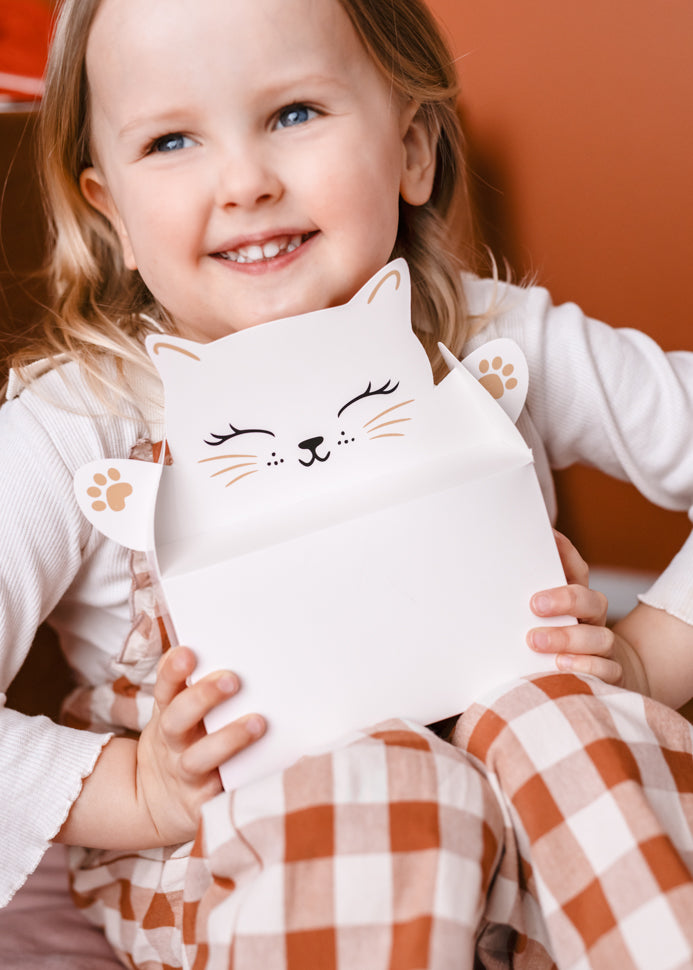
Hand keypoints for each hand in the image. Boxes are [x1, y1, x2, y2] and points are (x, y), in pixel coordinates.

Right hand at [135, 646, 264, 844]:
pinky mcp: (200, 806)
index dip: (172, 672)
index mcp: (168, 716)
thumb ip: (196, 689)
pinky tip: (264, 773)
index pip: (165, 689)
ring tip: (258, 723)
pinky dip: (236, 787)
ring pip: (199, 759)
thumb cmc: (182, 744)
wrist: (154, 804)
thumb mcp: (178, 716)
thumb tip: (238, 649)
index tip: (187, 653)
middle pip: (177, 719)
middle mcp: (172, 745)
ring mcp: (185, 776)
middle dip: (202, 698)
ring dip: (227, 740)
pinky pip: (217, 798)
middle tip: (232, 680)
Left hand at [526, 530, 646, 689]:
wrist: (595, 677)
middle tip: (534, 605)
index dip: (565, 552)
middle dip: (565, 599)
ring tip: (535, 641)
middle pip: (592, 601)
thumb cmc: (553, 642)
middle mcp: (593, 621)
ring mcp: (604, 648)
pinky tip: (560, 666)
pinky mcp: (610, 674)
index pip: (577, 570)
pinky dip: (586, 667)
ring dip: (567, 638)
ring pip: (600, 637)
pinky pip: (607, 670)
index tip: (547, 539)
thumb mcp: (539, 618)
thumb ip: (522, 599)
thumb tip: (488, 572)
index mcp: (577, 601)